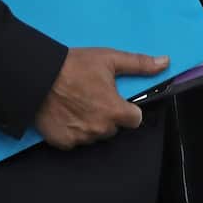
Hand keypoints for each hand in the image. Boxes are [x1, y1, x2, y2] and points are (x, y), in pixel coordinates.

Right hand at [35, 47, 166, 149]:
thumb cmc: (76, 65)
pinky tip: (66, 114)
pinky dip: (73, 131)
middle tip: (93, 97)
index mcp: (115, 111)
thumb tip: (165, 62)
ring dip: (91, 124)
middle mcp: (100, 129)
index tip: (117, 100)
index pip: (134, 119)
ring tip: (78, 104)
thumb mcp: (109, 59)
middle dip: (108, 116)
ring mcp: (81, 138)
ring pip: (95, 135)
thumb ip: (139, 64)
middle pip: (114, 128)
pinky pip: (75, 141)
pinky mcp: (63, 142)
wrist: (37, 76)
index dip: (128, 109)